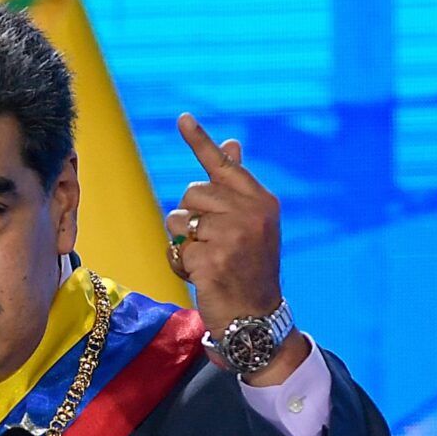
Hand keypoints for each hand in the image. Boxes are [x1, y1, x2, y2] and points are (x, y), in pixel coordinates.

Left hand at [166, 113, 306, 384]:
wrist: (256, 318)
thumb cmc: (249, 267)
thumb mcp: (250, 224)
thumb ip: (236, 187)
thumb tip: (231, 144)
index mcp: (261, 202)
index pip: (223, 166)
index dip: (200, 141)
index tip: (182, 117)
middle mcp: (251, 214)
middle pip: (191, 192)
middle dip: (191, 217)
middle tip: (212, 243)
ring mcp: (232, 237)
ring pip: (178, 220)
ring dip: (183, 242)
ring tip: (208, 260)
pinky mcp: (212, 261)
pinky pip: (175, 250)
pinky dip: (180, 266)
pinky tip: (202, 278)